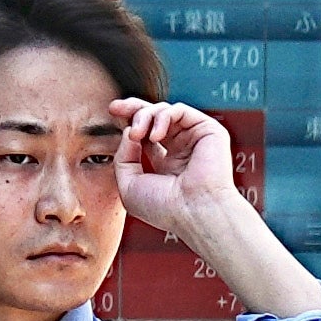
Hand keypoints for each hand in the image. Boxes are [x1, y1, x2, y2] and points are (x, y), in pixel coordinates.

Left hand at [113, 97, 245, 243]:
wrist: (193, 212)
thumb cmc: (164, 207)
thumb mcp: (129, 184)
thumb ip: (124, 156)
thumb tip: (129, 130)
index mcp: (164, 162)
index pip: (145, 134)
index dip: (129, 121)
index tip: (112, 112)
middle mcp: (180, 148)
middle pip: (154, 116)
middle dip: (132, 108)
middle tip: (115, 107)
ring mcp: (194, 139)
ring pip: (164, 111)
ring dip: (144, 116)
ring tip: (136, 134)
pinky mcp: (208, 131)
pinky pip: (180, 110)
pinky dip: (162, 117)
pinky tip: (154, 136)